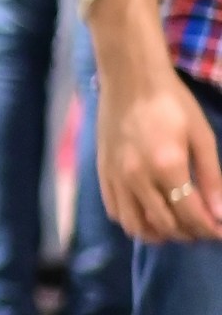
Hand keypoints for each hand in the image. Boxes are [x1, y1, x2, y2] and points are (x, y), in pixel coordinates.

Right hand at [96, 47, 221, 244]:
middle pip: (165, 225)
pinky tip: (149, 216)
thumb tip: (219, 214)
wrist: (130, 80)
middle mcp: (138, 178)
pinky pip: (117, 212)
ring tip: (177, 229)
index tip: (219, 232)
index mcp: (168, 166)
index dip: (208, 229)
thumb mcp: (201, 135)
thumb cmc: (172, 102)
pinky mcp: (103, 175)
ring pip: (137, 226)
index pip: (190, 214)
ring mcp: (117, 179)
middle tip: (202, 230)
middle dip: (189, 234)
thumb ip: (211, 177)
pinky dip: (135, 222)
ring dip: (160, 235)